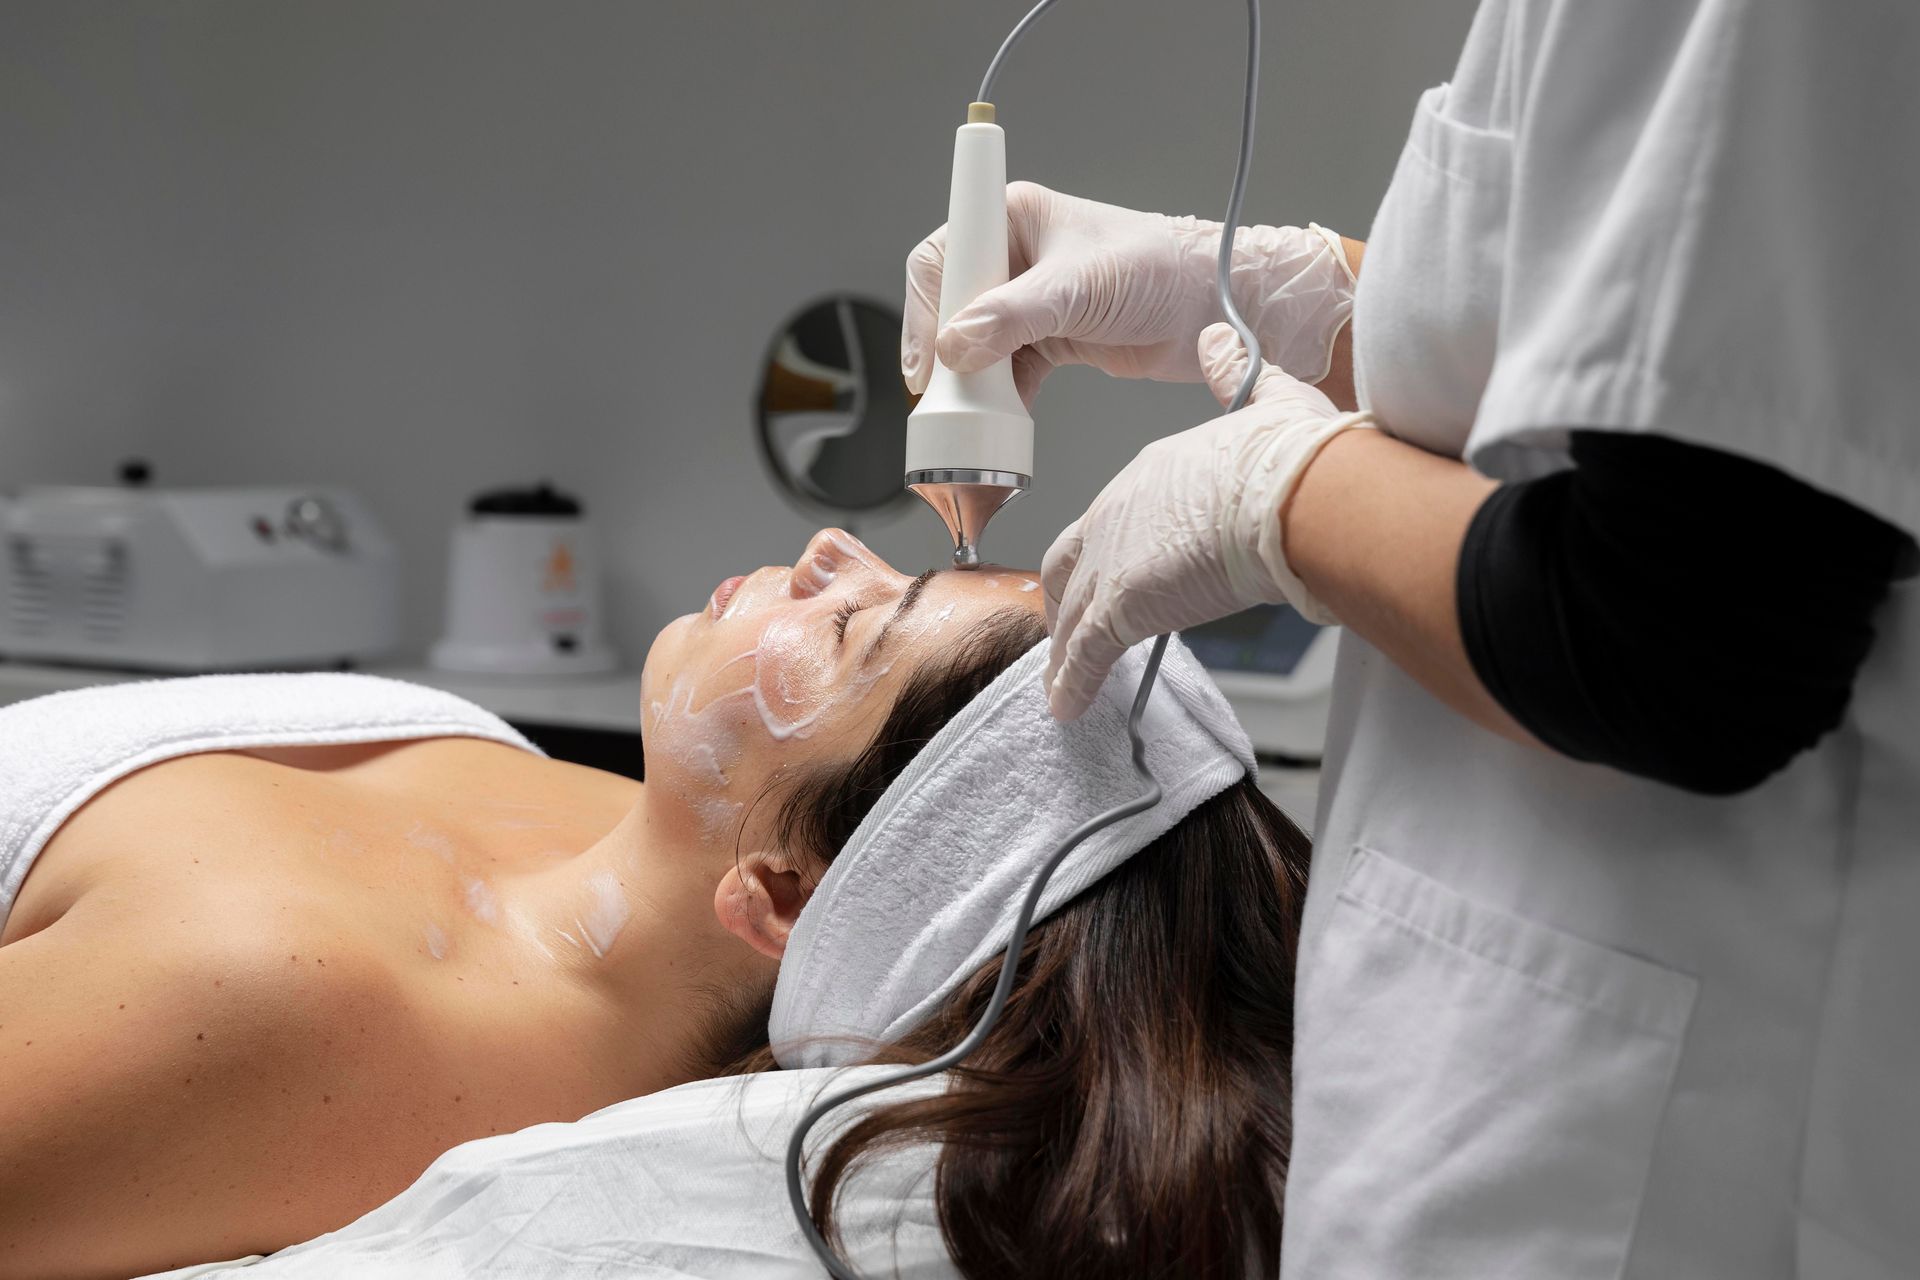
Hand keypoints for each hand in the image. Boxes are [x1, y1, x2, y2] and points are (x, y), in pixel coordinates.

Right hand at [902, 182, 1355, 405]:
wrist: (1213, 308)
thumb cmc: (1160, 269)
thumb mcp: (1079, 289)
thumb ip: (1012, 317)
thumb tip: (955, 346)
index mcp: (1014, 218)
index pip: (943, 257)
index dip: (925, 308)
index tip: (928, 358)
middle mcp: (1015, 257)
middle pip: (950, 307)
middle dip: (945, 352)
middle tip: (944, 392)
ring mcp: (1029, 302)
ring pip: (974, 346)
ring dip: (973, 383)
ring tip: (973, 414)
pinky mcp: (1048, 340)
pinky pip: (1005, 373)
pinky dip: (1000, 401)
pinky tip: (1002, 421)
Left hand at [1041, 323, 1374, 718]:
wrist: (1295, 490)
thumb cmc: (1294, 456)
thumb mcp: (1267, 399)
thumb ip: (1236, 374)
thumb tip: (1221, 341)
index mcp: (1150, 471)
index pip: (1111, 518)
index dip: (1108, 549)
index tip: (1116, 569)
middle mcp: (1118, 512)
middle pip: (1070, 562)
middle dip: (1065, 597)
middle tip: (1067, 626)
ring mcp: (1115, 560)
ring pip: (1071, 612)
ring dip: (1064, 649)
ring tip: (1061, 679)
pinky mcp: (1124, 604)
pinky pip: (1084, 653)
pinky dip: (1071, 682)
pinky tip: (1065, 706)